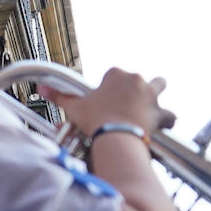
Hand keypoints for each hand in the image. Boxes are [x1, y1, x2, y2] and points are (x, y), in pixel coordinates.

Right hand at [41, 67, 175, 136]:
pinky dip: (167, 120)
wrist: (115, 136)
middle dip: (135, 86)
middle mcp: (136, 80)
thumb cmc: (95, 120)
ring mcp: (151, 95)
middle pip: (138, 78)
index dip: (109, 86)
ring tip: (148, 105)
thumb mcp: (74, 107)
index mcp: (115, 74)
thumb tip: (40, 88)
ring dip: (156, 94)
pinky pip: (170, 114)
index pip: (113, 74)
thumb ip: (59, 96)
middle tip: (125, 101)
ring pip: (160, 85)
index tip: (105, 97)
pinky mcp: (161, 112)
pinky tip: (162, 125)